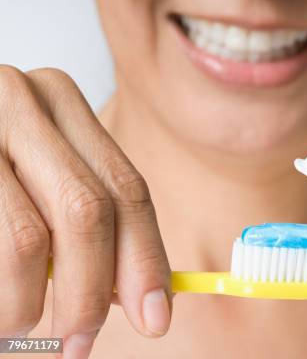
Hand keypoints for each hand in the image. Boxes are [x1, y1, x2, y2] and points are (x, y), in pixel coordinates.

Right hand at [0, 67, 171, 355]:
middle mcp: (20, 102)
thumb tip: (145, 297)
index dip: (146, 259)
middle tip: (80, 345)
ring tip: (19, 326)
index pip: (126, 188)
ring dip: (28, 304)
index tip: (155, 318)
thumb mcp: (45, 174)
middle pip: (87, 211)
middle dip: (91, 292)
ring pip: (27, 241)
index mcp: (62, 103)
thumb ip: (90, 220)